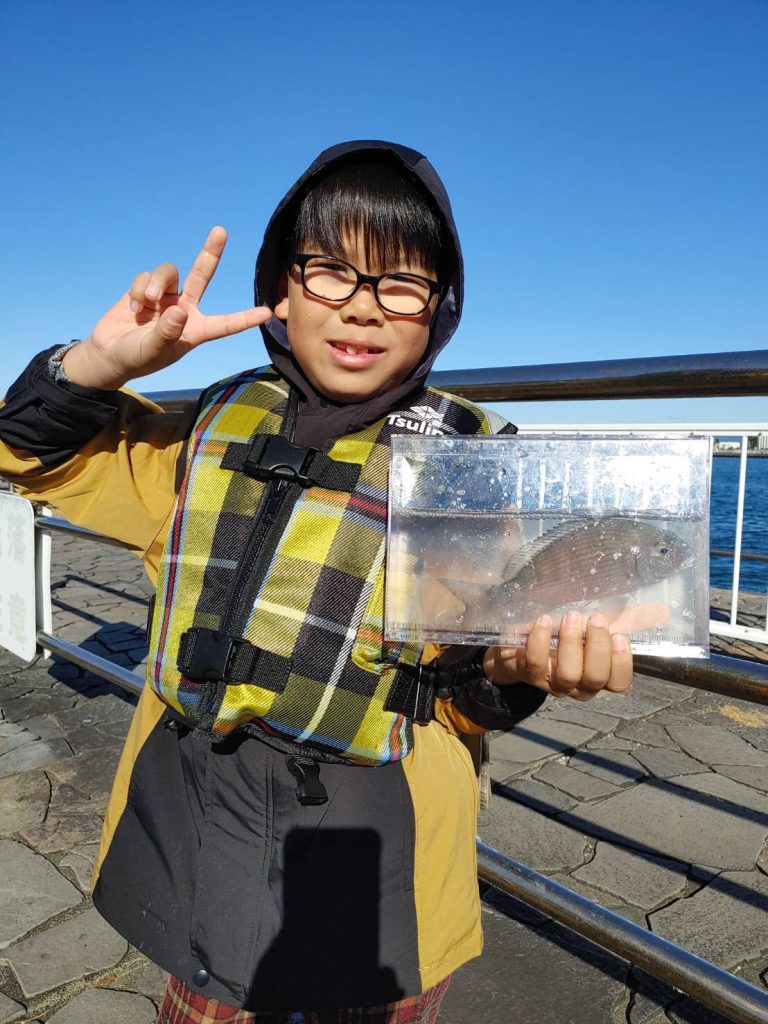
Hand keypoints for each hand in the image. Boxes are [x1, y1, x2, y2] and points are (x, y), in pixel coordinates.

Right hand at [63, 227, 272, 387]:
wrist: (109, 354)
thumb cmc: (136, 359)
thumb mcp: (152, 351)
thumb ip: (166, 334)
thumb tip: (179, 310)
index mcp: (194, 331)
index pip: (224, 324)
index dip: (244, 318)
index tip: (267, 313)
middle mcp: (184, 309)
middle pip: (202, 274)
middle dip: (211, 252)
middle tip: (221, 230)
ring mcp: (165, 297)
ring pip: (168, 272)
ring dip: (155, 283)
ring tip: (146, 302)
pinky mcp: (146, 289)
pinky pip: (146, 277)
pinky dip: (138, 289)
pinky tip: (133, 307)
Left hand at [483, 611, 632, 701]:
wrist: (520, 638)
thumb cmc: (566, 631)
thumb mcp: (595, 624)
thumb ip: (628, 619)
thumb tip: (662, 611)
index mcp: (599, 676)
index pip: (619, 683)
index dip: (622, 663)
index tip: (620, 636)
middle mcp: (578, 685)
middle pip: (595, 679)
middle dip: (597, 648)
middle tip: (594, 618)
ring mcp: (553, 682)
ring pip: (568, 674)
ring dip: (570, 643)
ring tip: (569, 616)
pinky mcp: (528, 674)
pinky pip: (536, 662)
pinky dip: (539, 640)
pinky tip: (543, 620)